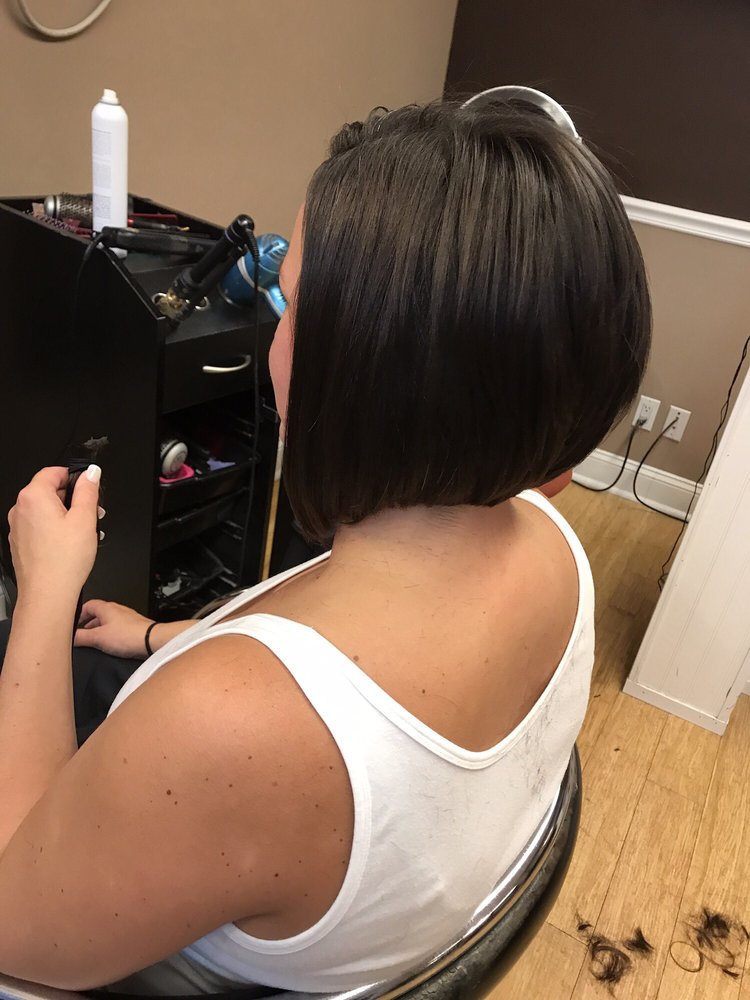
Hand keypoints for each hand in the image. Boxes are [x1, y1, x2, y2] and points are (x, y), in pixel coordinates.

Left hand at [7, 466, 100, 603]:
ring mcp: (18, 527)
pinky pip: (39, 526)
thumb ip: (88, 490)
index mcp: (34, 497)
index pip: (53, 471)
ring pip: (44, 510)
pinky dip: (54, 529)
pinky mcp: (21, 542)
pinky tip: (70, 544)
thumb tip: (90, 473)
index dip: (74, 478)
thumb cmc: (63, 561)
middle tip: (91, 514)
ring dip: (65, 515)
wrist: (47, 594)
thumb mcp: (84, 519)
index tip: (88, 488)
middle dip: (72, 499)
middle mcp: (20, 509)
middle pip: (48, 491)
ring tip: (83, 532)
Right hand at [75, 600, 153, 658]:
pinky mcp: (134, 627)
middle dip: (88, 625)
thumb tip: (70, 637)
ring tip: (95, 642)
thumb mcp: (98, 638)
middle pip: (98, 614)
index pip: (88, 605)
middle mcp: (117, 610)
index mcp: (106, 607)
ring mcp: (126, 618)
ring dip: (100, 631)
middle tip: (82, 636)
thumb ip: (82, 637)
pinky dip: (111, 635)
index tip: (73, 625)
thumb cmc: (129, 635)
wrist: (152, 641)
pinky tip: (111, 645)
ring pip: (108, 622)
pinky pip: (118, 629)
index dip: (79, 615)